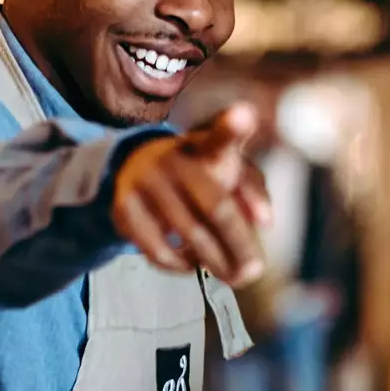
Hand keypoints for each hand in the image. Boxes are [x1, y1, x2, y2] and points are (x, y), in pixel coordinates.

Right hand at [111, 103, 271, 286]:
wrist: (140, 167)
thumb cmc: (201, 173)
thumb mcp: (230, 172)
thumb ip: (254, 192)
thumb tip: (264, 222)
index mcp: (208, 145)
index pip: (221, 135)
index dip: (233, 126)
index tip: (244, 115)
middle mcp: (175, 158)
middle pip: (216, 206)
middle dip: (239, 244)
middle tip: (253, 271)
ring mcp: (147, 180)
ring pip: (189, 232)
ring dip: (214, 261)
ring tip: (230, 275)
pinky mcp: (124, 205)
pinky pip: (158, 248)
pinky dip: (179, 265)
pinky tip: (192, 264)